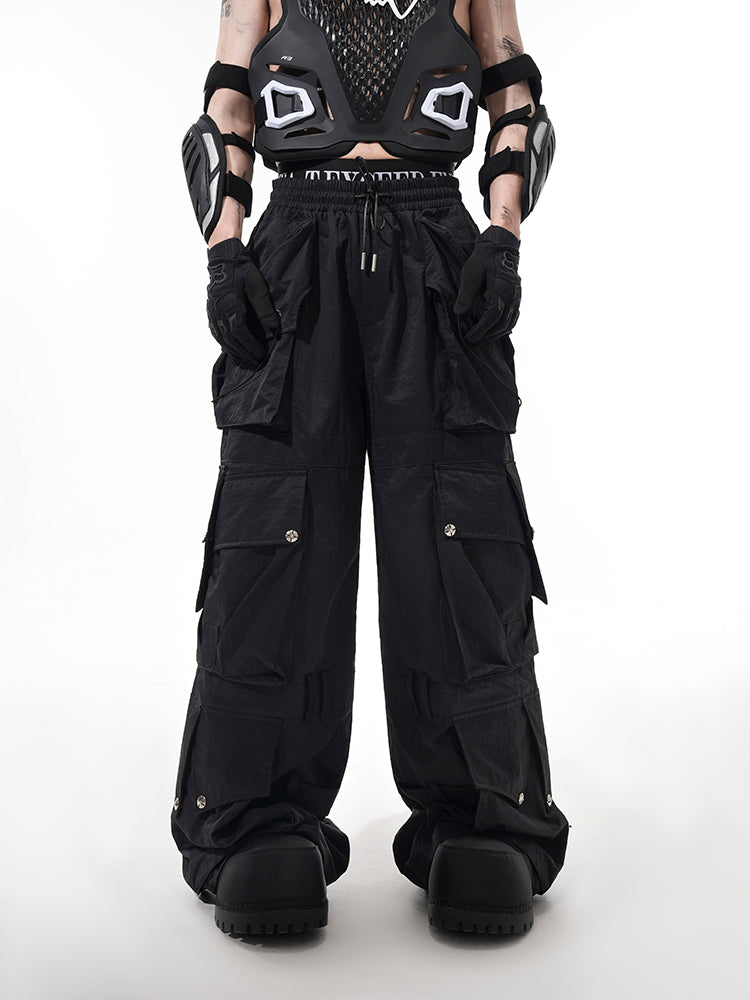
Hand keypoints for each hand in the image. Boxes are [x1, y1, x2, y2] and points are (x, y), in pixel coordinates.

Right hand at [206, 238, 279, 365]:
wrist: (223, 257)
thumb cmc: (241, 269)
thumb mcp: (257, 286)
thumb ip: (264, 308)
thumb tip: (273, 328)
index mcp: (230, 305)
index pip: (240, 333)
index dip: (250, 346)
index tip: (261, 354)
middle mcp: (218, 311)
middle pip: (230, 340)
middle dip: (244, 352)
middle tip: (255, 362)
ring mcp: (212, 312)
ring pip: (222, 338)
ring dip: (234, 350)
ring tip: (246, 358)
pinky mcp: (211, 311)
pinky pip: (216, 332)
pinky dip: (224, 343)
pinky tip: (232, 347)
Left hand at [453, 226, 521, 342]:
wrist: (502, 242)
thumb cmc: (485, 255)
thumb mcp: (471, 272)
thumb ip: (466, 294)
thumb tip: (459, 313)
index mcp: (501, 288)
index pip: (491, 316)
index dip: (480, 330)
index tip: (469, 337)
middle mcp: (512, 294)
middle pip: (502, 323)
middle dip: (487, 335)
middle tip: (473, 340)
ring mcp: (516, 295)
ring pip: (509, 322)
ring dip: (496, 333)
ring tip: (482, 337)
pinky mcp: (516, 296)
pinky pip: (513, 316)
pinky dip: (504, 326)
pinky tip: (494, 330)